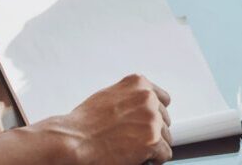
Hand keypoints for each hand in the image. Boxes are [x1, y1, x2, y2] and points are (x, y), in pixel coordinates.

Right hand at [38, 74, 172, 164]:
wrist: (75, 140)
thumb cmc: (85, 123)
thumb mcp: (109, 96)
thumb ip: (130, 98)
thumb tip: (140, 109)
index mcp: (138, 84)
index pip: (163, 99)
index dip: (154, 115)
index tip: (147, 124)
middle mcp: (148, 98)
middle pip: (164, 121)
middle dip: (151, 131)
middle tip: (132, 139)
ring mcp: (152, 118)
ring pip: (166, 138)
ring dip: (152, 145)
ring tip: (130, 148)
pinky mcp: (153, 140)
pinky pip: (165, 154)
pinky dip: (153, 159)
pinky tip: (136, 157)